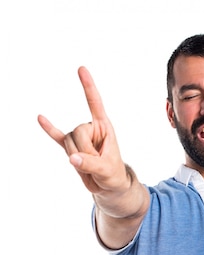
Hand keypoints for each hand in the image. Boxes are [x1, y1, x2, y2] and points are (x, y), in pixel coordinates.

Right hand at [38, 67, 129, 194]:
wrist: (108, 186)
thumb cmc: (113, 175)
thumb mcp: (107, 170)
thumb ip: (91, 164)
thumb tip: (73, 158)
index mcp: (104, 127)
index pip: (95, 104)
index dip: (88, 87)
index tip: (81, 69)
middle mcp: (90, 128)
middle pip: (77, 132)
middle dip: (84, 152)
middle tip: (96, 164)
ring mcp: (79, 137)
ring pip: (68, 143)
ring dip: (76, 158)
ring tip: (89, 166)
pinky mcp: (71, 147)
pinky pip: (57, 137)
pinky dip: (49, 129)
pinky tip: (40, 118)